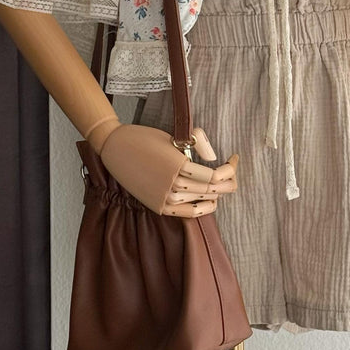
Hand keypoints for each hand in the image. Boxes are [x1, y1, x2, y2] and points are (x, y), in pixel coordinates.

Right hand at [99, 124, 238, 216]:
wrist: (115, 149)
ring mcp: (165, 199)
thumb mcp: (174, 136)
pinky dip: (202, 208)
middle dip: (229, 181)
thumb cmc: (144, 138)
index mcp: (179, 165)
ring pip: (203, 202)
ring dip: (216, 192)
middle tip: (231, 170)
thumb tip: (215, 158)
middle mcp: (174, 186)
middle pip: (213, 190)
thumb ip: (199, 144)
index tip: (234, 158)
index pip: (216, 176)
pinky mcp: (158, 207)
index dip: (231, 168)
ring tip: (220, 181)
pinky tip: (209, 200)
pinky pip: (188, 214)